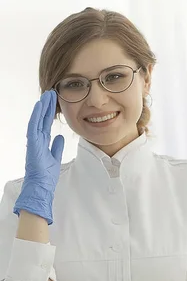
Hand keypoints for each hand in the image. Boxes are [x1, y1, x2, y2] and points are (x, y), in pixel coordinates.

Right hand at [13, 90, 64, 224]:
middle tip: (51, 93)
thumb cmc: (46, 175)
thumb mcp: (55, 157)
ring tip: (47, 95)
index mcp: (42, 143)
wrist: (41, 186)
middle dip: (47, 106)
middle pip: (42, 119)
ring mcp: (34, 141)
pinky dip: (36, 116)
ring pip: (38, 120)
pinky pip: (34, 127)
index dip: (50, 113)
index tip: (54, 102)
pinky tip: (39, 106)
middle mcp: (37, 140)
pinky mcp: (33, 144)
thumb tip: (60, 137)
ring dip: (42, 107)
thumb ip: (56, 147)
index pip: (46, 124)